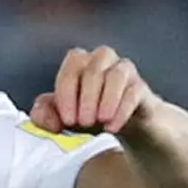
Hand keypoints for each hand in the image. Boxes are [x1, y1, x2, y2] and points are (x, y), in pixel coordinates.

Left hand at [29, 45, 150, 135]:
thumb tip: (46, 119)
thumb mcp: (64, 116)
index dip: (67, 93)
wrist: (126, 125)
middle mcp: (104, 60)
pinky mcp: (142, 89)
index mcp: (81, 62)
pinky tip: (112, 127)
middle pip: (93, 68)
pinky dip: (122, 109)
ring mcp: (125, 72)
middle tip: (84, 123)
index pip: (72, 66)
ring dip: (106, 99)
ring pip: (117, 74)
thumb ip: (45, 114)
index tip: (67, 120)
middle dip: (86, 97)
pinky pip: (134, 92)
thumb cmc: (91, 114)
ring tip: (100, 121)